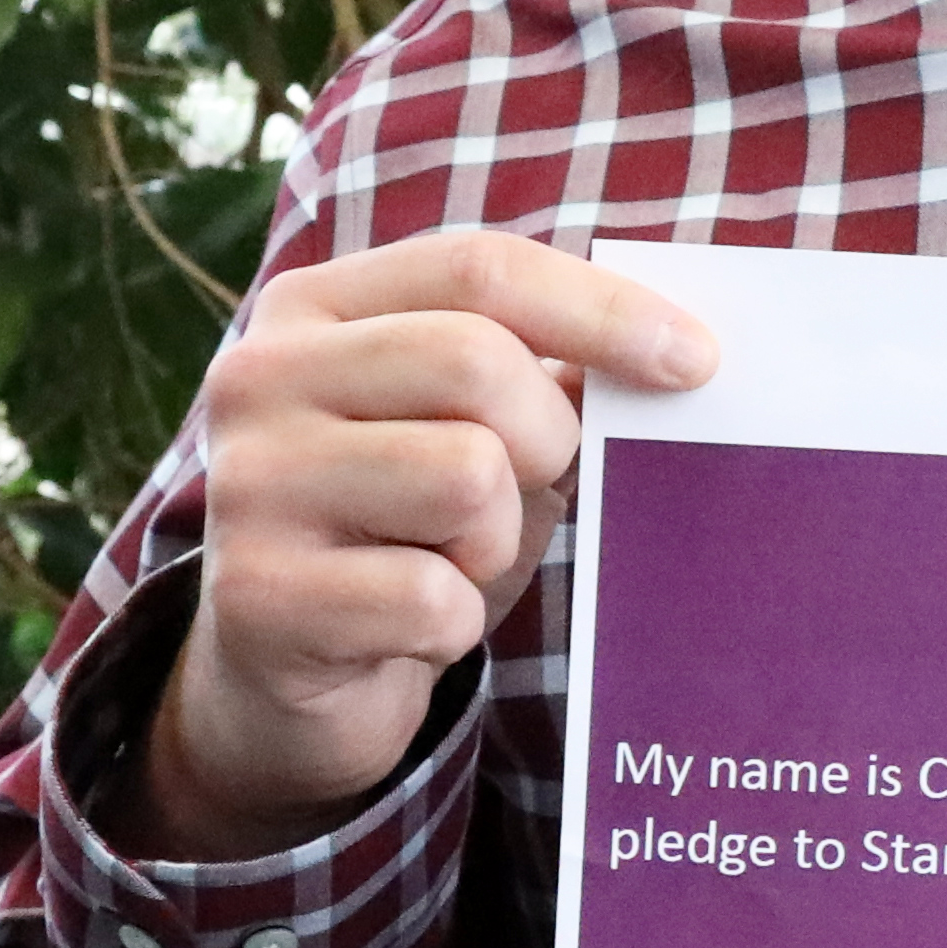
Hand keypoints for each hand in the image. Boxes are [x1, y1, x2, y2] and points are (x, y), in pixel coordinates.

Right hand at [134, 231, 716, 856]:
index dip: (600, 308)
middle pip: (475, 362)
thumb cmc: (399, 534)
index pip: (478, 269)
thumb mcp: (462, 431)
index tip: (697, 361)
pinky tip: (407, 630)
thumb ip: (538, 374)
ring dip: (494, 541)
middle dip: (547, 437)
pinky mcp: (259, 597)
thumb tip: (675, 350)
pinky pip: (433, 595)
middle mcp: (258, 379)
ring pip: (464, 477)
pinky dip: (453, 624)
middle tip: (534, 490)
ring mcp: (249, 487)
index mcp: (311, 309)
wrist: (275, 678)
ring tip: (448, 563)